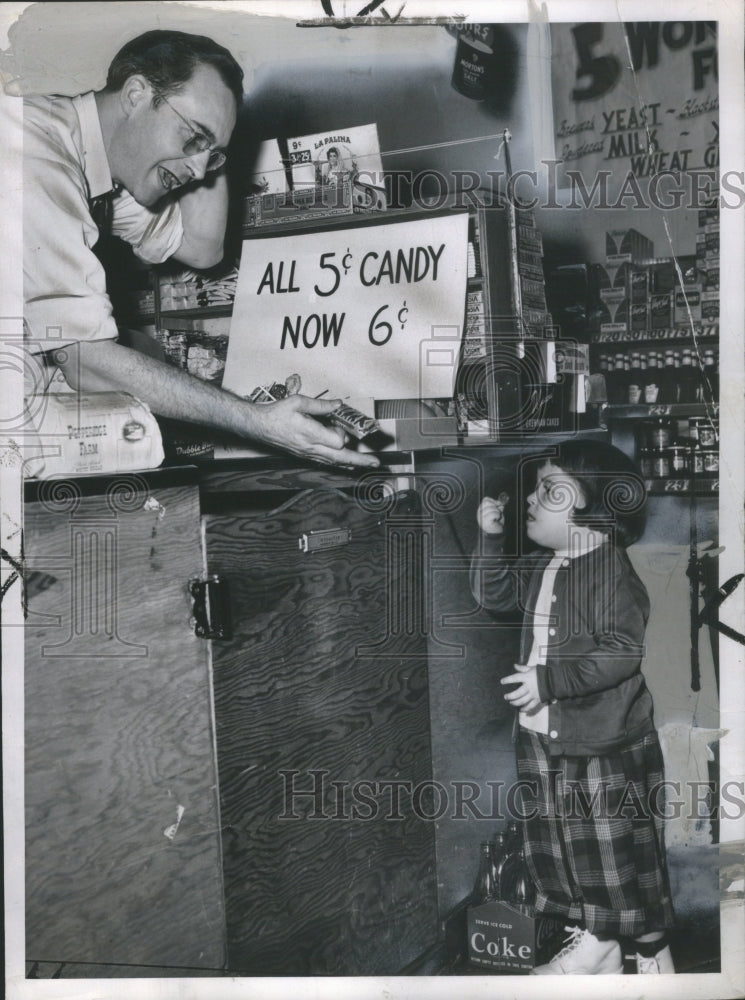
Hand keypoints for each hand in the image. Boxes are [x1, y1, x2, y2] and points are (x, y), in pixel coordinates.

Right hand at [251, 395, 379, 467]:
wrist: (259, 426)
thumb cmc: (276, 413)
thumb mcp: (298, 402)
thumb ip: (320, 405)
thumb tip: (338, 405)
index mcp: (309, 434)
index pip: (336, 441)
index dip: (342, 433)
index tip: (338, 423)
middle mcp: (310, 447)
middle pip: (340, 458)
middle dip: (360, 460)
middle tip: (375, 462)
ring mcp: (308, 454)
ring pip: (334, 462)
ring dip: (351, 463)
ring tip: (366, 464)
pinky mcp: (305, 455)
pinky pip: (326, 462)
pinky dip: (339, 463)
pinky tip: (347, 464)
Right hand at [477, 495, 506, 534]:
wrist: (496, 533)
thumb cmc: (496, 522)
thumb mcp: (497, 512)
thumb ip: (498, 507)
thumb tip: (500, 503)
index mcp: (481, 509)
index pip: (485, 500)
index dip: (493, 500)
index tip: (498, 503)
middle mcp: (479, 513)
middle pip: (487, 503)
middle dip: (495, 506)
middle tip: (498, 511)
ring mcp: (481, 517)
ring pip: (491, 508)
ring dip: (497, 512)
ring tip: (497, 517)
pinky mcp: (485, 521)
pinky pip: (493, 514)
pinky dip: (497, 515)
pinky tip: (497, 519)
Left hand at [501, 665, 541, 711]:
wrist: (555, 680)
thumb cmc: (542, 673)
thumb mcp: (532, 668)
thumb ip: (522, 668)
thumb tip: (514, 665)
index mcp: (527, 677)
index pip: (515, 678)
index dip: (507, 680)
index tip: (502, 682)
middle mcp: (529, 686)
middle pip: (517, 693)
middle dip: (510, 696)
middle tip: (505, 697)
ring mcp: (534, 694)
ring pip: (522, 701)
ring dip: (515, 703)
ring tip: (511, 703)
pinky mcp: (538, 699)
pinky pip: (531, 706)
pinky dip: (525, 709)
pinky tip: (521, 710)